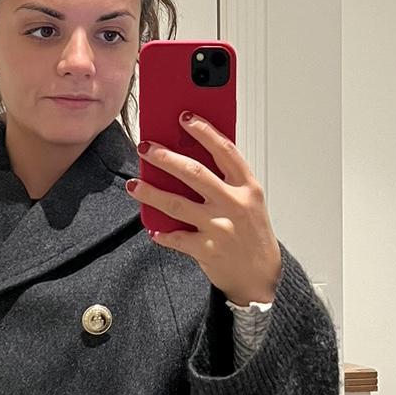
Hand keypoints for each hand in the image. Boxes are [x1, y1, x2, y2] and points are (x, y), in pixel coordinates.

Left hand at [127, 112, 281, 305]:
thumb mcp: (249, 202)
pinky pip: (176, 238)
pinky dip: (162, 234)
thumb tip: (189, 158)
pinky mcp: (208, 250)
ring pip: (177, 204)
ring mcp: (220, 227)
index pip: (224, 151)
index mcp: (247, 187)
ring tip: (134, 185)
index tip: (184, 118)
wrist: (261, 276)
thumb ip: (226, 182)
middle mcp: (234, 204)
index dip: (204, 131)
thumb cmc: (252, 234)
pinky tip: (153, 230)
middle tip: (146, 148)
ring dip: (151, 192)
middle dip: (165, 157)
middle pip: (194, 172)